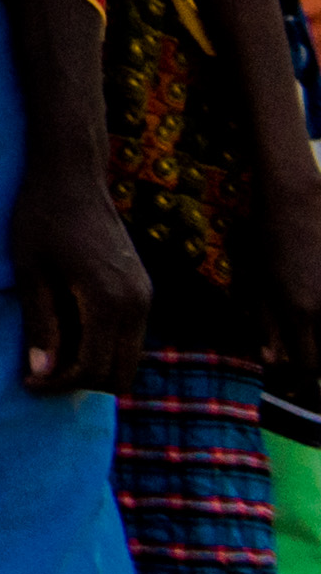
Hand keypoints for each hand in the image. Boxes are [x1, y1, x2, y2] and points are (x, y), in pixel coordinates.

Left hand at [7, 160, 152, 398]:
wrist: (72, 174)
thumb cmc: (41, 217)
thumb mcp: (30, 272)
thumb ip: (41, 324)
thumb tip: (41, 374)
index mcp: (109, 301)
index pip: (93, 369)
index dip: (59, 384)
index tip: (28, 382)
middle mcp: (137, 304)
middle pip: (120, 373)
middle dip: (80, 383)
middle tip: (39, 374)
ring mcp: (145, 296)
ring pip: (128, 358)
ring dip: (94, 365)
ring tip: (50, 354)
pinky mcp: (142, 288)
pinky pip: (129, 336)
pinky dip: (103, 346)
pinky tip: (67, 332)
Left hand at [252, 143, 320, 403]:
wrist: (296, 197)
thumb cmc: (270, 236)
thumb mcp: (258, 282)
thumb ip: (266, 324)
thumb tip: (270, 361)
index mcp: (300, 311)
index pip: (309, 367)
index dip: (302, 375)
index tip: (295, 374)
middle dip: (318, 359)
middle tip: (304, 346)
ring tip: (312, 324)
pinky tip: (317, 296)